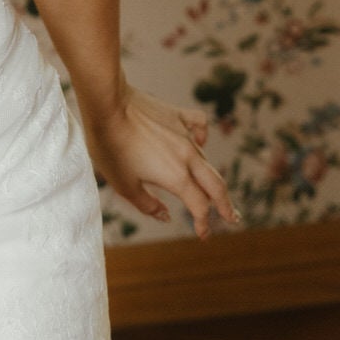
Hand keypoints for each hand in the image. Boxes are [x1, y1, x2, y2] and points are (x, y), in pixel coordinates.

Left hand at [79, 84, 241, 240]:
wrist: (107, 104)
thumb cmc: (110, 146)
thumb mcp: (123, 185)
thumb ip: (147, 204)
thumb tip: (166, 216)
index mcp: (176, 178)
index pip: (200, 206)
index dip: (203, 223)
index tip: (203, 235)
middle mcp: (187, 157)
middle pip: (216, 186)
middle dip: (226, 205)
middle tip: (233, 218)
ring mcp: (185, 134)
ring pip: (206, 161)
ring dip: (213, 178)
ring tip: (216, 189)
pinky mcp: (177, 116)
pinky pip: (200, 125)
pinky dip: (203, 135)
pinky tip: (199, 140)